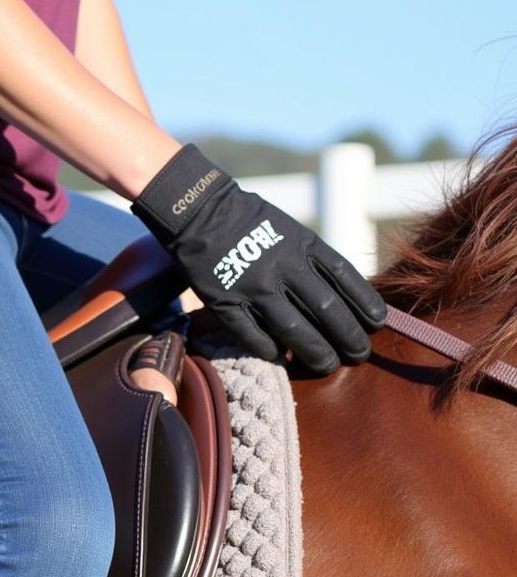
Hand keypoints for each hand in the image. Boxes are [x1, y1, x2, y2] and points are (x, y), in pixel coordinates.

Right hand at [130, 144, 387, 372]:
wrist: (199, 211)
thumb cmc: (250, 223)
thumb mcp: (291, 230)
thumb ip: (313, 261)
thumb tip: (343, 299)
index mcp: (303, 245)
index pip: (347, 280)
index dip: (366, 306)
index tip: (377, 325)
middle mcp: (283, 267)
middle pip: (327, 311)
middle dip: (348, 338)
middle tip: (359, 355)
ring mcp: (253, 287)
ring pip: (295, 330)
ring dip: (316, 352)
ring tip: (327, 365)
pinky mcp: (225, 303)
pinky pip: (254, 336)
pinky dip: (271, 351)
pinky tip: (281, 358)